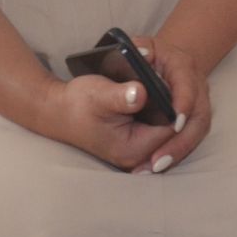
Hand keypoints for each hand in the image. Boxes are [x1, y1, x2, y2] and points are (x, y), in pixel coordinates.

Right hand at [37, 71, 174, 170]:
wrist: (58, 110)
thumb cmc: (77, 102)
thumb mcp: (99, 94)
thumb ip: (121, 96)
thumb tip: (140, 93)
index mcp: (133, 148)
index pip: (173, 129)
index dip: (178, 105)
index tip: (176, 82)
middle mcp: (138, 156)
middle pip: (174, 132)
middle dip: (176, 107)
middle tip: (172, 80)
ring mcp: (137, 152)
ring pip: (168, 129)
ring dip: (169, 109)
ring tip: (165, 85)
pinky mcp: (135, 143)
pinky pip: (158, 128)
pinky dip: (160, 112)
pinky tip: (158, 95)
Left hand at [127, 34, 211, 173]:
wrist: (144, 57)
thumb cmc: (131, 55)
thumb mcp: (127, 51)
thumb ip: (132, 61)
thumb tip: (138, 91)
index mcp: (181, 63)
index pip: (189, 87)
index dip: (183, 105)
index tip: (173, 125)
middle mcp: (195, 83)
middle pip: (198, 115)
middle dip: (181, 140)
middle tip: (157, 161)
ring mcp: (196, 100)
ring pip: (196, 128)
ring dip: (179, 149)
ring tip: (155, 167)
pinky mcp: (190, 115)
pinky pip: (190, 135)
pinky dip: (176, 149)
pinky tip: (157, 164)